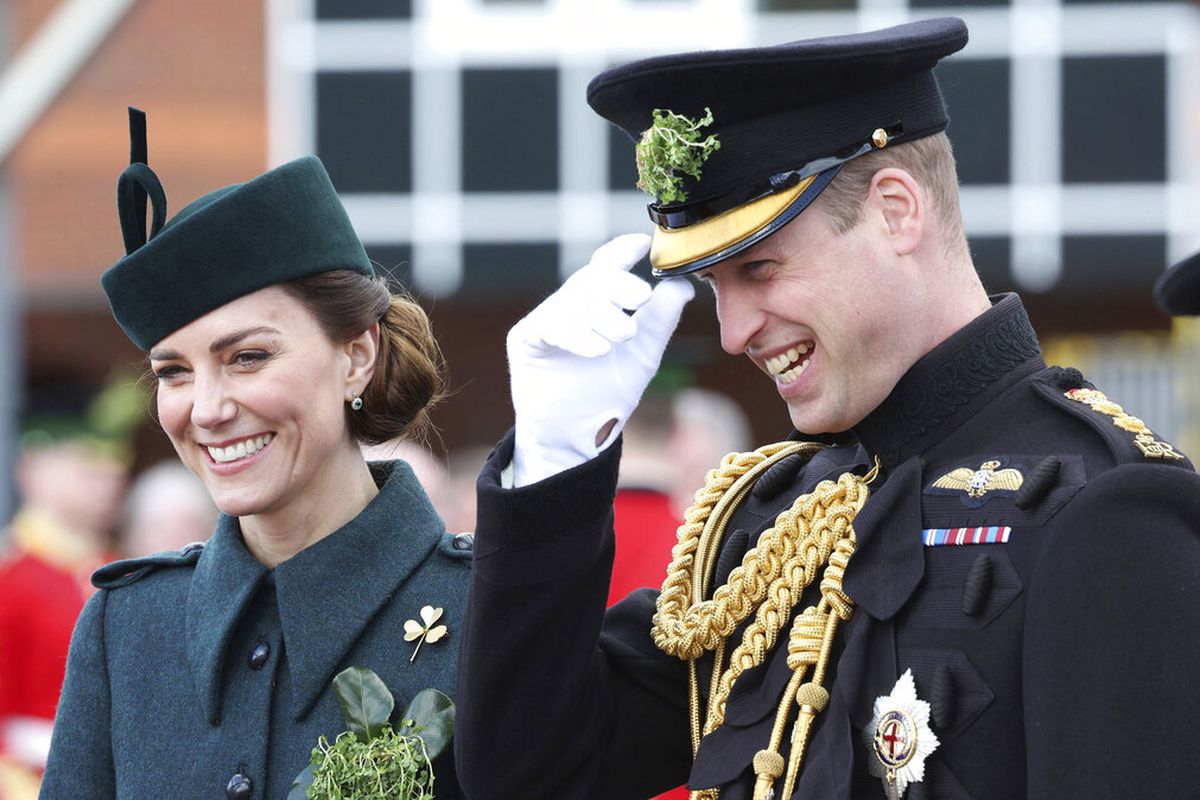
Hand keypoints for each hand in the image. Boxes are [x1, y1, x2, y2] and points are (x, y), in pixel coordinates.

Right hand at [508, 234, 694, 486]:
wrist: (576, 437)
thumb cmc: (605, 395)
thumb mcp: (643, 354)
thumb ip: (661, 319)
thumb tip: (682, 285)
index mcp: (596, 304)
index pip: (606, 265)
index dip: (621, 250)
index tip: (642, 243)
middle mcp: (569, 306)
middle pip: (591, 277)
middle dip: (618, 284)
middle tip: (641, 297)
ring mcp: (544, 320)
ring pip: (573, 300)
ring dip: (602, 316)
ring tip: (622, 336)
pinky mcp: (525, 340)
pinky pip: (549, 325)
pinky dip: (577, 335)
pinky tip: (598, 349)